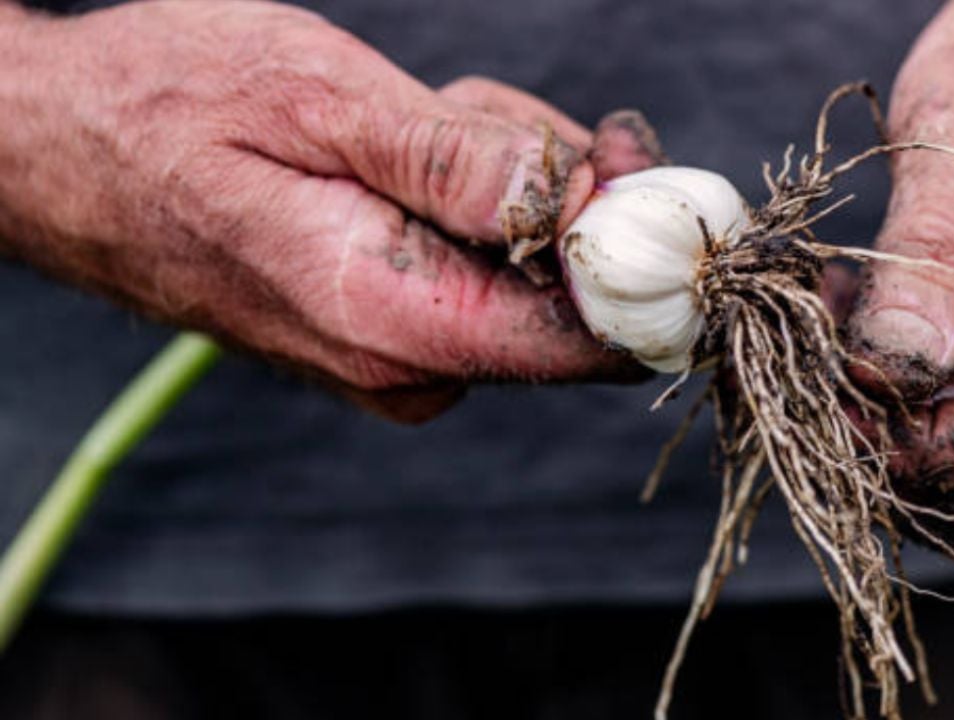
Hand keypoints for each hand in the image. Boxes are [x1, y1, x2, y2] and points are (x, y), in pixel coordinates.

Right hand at [0, 1, 655, 421]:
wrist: (62, 150)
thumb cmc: (168, 107)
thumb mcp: (321, 100)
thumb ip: (460, 162)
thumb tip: (580, 201)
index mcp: (394, 322)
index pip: (584, 340)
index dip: (641, 257)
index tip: (644, 170)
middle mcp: (406, 367)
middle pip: (570, 292)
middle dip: (554, 184)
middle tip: (471, 111)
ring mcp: (400, 356)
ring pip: (531, 268)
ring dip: (502, 177)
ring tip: (407, 124)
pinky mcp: (395, 330)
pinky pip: (485, 268)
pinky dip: (473, 198)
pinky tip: (402, 153)